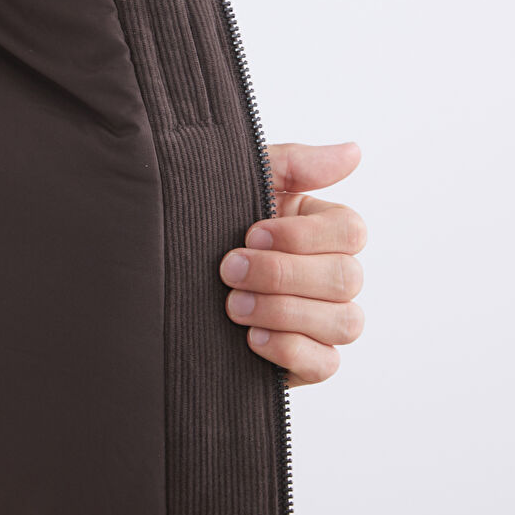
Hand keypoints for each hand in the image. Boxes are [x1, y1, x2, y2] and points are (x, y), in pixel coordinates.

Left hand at [217, 141, 365, 387]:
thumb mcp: (242, 185)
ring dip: (284, 311)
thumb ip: (296, 165)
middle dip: (282, 274)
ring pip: (344, 321)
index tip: (251, 233)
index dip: (303, 236)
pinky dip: (291, 350)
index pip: (350, 231)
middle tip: (228, 270)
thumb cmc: (206, 223)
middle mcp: (331, 276)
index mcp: (321, 229)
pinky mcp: (308, 362)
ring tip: (233, 306)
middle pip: (346, 277)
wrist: (160, 280)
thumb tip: (354, 151)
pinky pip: (327, 363)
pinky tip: (252, 339)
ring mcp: (323, 321)